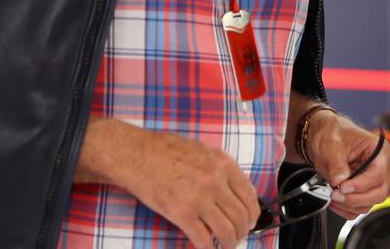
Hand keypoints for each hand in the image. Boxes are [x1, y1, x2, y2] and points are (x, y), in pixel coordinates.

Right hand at [117, 128, 258, 248]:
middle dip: (243, 231)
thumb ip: (219, 170)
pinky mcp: (182, 214)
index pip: (249, 195)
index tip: (251, 221)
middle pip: (241, 216)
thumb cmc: (164, 151)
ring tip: (226, 246)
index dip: (253, 213)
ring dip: (230, 243)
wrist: (136, 154)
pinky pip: (203, 239)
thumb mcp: (202, 151)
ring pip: (226, 231)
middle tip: (239, 236)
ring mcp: (200, 198)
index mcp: (223, 164)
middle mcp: (215, 181)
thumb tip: (231, 192)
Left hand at [306, 113, 389, 219]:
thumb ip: (337, 163)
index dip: (361, 184)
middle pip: (379, 193)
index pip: (378, 173)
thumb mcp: (332, 144)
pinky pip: (360, 208)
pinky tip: (334, 201)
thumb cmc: (333, 133)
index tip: (343, 187)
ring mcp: (373, 181)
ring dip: (349, 205)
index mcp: (379, 150)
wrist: (324, 137)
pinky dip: (346, 209)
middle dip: (355, 198)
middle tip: (336, 194)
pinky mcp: (364, 191)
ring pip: (370, 203)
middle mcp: (381, 167)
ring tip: (333, 195)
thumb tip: (340, 180)